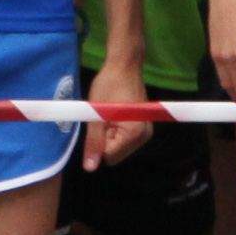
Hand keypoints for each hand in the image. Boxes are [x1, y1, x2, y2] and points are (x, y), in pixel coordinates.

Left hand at [80, 57, 150, 171]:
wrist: (124, 66)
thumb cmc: (109, 86)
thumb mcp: (96, 115)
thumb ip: (94, 143)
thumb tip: (90, 168)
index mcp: (135, 134)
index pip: (109, 156)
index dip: (98, 142)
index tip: (99, 122)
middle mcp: (144, 136)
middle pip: (115, 155)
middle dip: (105, 140)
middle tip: (104, 118)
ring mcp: (145, 132)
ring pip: (118, 148)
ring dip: (109, 135)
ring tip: (109, 115)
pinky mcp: (143, 128)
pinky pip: (123, 140)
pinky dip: (115, 131)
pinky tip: (114, 116)